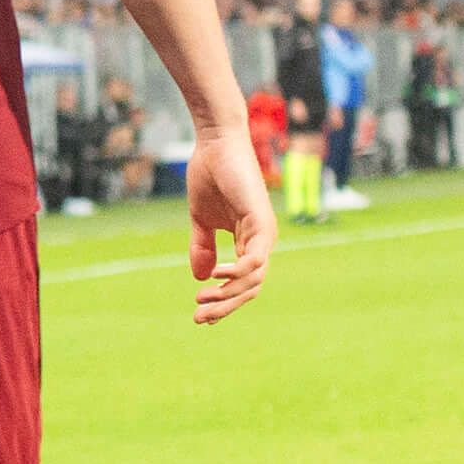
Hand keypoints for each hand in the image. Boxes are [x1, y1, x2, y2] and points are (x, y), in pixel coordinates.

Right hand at [184, 122, 273, 323]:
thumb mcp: (201, 219)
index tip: (199, 315)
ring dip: (228, 295)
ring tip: (201, 301)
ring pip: (254, 278)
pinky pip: (254, 257)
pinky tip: (215, 276)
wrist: (215, 144)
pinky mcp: (260, 220)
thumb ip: (202, 247)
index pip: (243, 282)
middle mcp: (262, 240)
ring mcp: (264, 232)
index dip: (223, 301)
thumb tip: (202, 277)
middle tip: (198, 319)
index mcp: (249, 240)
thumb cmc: (210, 176)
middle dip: (225, 306)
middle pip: (250, 287)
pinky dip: (237, 271)